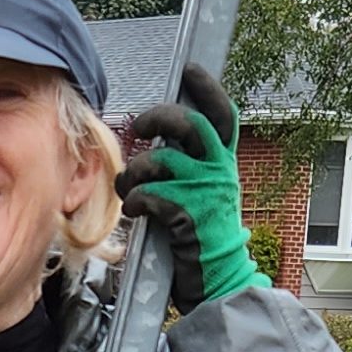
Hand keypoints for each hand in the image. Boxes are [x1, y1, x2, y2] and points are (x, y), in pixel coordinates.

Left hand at [118, 65, 270, 313]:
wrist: (217, 282)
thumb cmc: (203, 238)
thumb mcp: (205, 195)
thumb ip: (190, 167)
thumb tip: (160, 143)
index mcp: (223, 164)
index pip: (223, 115)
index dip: (207, 88)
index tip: (190, 70)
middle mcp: (218, 173)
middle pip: (190, 124)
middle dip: (159, 118)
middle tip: (141, 129)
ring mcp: (204, 194)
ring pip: (161, 161)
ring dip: (135, 172)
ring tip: (128, 189)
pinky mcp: (187, 218)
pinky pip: (150, 196)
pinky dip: (135, 202)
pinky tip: (134, 212)